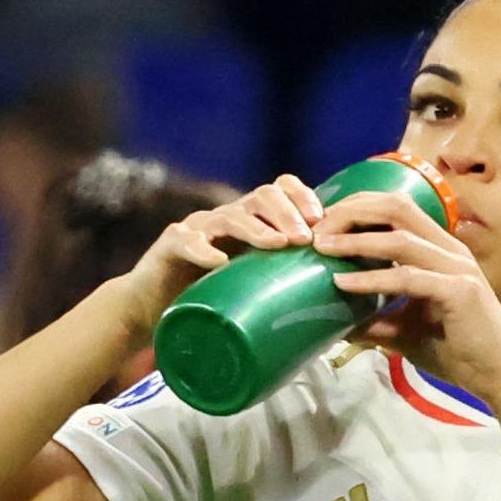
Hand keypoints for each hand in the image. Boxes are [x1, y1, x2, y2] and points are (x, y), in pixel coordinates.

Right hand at [110, 174, 324, 349]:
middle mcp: (227, 217)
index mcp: (252, 221)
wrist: (157, 308)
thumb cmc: (215, 299)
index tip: (323, 221)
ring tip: (277, 244)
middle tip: (305, 238)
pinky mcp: (170, 245)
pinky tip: (219, 261)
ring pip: (230, 215)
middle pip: (261, 196)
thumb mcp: (256, 285)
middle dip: (288, 213)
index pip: (281, 190)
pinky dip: (204, 250)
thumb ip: (288, 283)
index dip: (303, 198)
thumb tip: (343, 310)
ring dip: (256, 228)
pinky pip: (187, 240)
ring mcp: (198, 228)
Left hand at [311, 191, 500, 402]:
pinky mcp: (459, 292)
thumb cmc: (459, 353)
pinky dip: (371, 278)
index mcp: (442, 251)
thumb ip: (375, 321)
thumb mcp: (406, 332)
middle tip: (315, 230)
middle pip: (396, 208)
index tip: (322, 225)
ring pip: (399, 237)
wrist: (500, 378)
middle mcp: (451, 250)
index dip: (357, 208)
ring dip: (355, 238)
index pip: (396, 209)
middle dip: (351, 212)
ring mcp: (457, 268)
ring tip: (321, 247)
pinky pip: (407, 277)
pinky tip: (342, 282)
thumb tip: (333, 322)